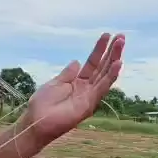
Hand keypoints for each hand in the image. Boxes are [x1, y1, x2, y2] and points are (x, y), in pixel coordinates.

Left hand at [18, 33, 124, 155]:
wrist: (36, 121)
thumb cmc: (42, 105)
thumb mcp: (55, 83)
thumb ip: (68, 73)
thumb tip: (77, 62)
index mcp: (77, 82)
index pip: (92, 63)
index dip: (99, 50)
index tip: (106, 35)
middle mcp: (86, 88)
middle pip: (102, 67)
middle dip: (111, 52)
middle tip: (121, 36)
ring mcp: (89, 96)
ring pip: (105, 75)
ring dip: (114, 59)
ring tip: (121, 44)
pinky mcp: (89, 104)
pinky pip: (102, 88)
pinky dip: (111, 76)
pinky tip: (118, 63)